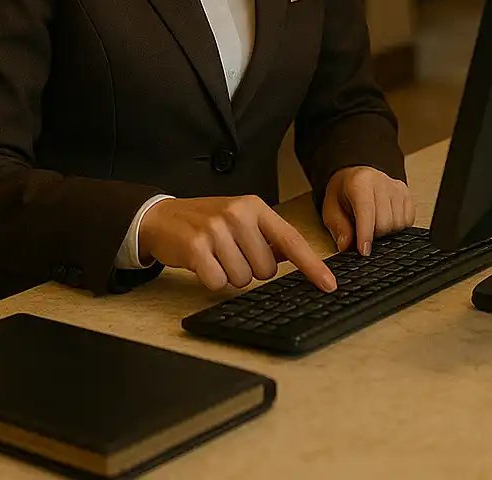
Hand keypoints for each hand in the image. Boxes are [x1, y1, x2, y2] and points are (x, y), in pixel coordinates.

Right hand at [138, 195, 336, 292]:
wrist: (162, 217)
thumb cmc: (206, 220)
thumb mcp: (239, 218)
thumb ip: (267, 236)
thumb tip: (296, 258)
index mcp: (254, 206)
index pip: (291, 239)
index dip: (311, 265)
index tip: (329, 284)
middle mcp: (237, 214)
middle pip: (266, 269)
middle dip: (250, 269)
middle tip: (230, 253)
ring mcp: (216, 230)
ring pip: (243, 279)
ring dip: (229, 275)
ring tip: (215, 255)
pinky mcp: (196, 248)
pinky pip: (218, 282)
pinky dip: (211, 280)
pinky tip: (202, 262)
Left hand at [322, 167, 414, 256]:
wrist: (356, 176)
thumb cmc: (343, 192)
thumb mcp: (331, 208)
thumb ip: (338, 227)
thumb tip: (346, 246)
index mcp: (360, 182)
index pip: (367, 211)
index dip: (366, 234)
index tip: (364, 251)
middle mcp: (381, 182)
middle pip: (385, 222)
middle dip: (374, 236)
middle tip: (363, 234)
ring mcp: (396, 188)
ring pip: (398, 224)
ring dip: (386, 233)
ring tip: (374, 225)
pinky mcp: (407, 194)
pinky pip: (408, 222)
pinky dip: (397, 228)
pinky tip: (386, 222)